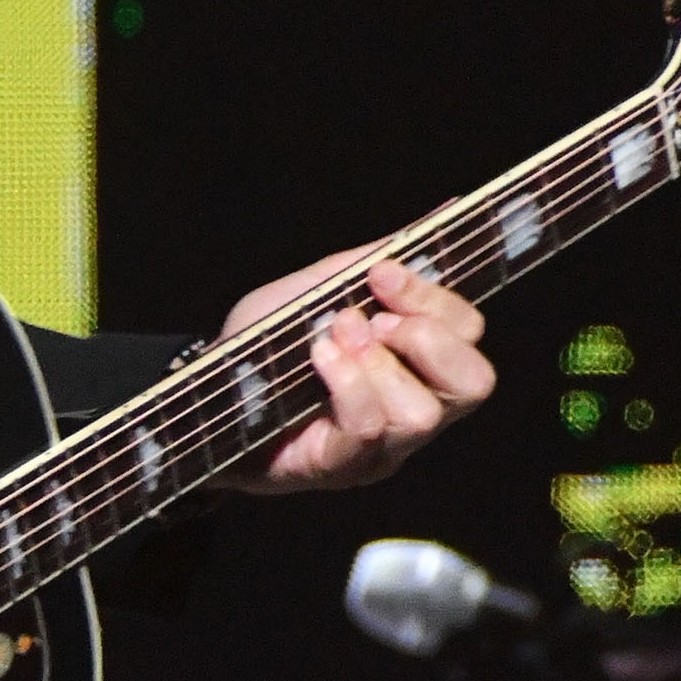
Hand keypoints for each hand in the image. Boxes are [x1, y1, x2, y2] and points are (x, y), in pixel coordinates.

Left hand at [221, 249, 493, 495]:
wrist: (207, 395)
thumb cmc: (266, 348)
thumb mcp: (318, 290)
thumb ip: (373, 260)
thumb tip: (443, 212)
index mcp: (418, 361)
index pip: (468, 331)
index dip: (434, 297)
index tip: (380, 273)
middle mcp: (414, 408)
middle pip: (473, 382)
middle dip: (426, 337)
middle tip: (371, 320)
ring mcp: (383, 447)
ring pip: (422, 414)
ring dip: (376, 364)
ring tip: (332, 340)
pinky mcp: (343, 468)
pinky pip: (367, 429)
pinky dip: (347, 385)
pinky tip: (318, 358)